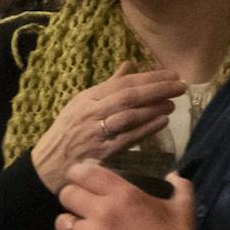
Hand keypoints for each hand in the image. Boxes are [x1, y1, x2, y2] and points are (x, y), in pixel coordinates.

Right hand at [28, 62, 185, 193]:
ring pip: (128, 115)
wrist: (49, 164)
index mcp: (87, 97)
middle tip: (180, 86)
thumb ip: (108, 85)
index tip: (172, 74)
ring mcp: (96, 132)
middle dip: (157, 89)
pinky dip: (146, 129)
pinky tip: (162, 122)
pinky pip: (127, 137)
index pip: (122, 83)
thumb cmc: (68, 132)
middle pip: (128, 97)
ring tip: (173, 103)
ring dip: (153, 108)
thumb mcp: (82, 104)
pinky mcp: (101, 152)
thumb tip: (130, 65)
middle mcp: (91, 112)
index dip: (149, 77)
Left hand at [52, 165, 218, 229]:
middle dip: (71, 199)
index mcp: (124, 194)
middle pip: (67, 195)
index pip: (84, 172)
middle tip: (79, 207)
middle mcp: (103, 211)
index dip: (77, 174)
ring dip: (68, 225)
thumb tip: (172, 175)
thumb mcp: (182, 206)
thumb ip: (177, 186)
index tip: (79, 179)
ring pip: (61, 222)